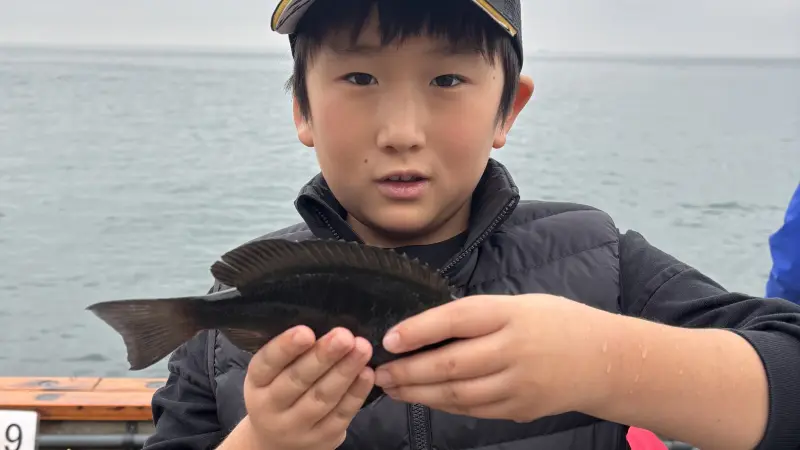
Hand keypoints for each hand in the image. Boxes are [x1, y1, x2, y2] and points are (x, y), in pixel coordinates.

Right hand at [242, 326, 374, 449]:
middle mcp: (271, 407)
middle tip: (344, 336)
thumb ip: (290, 353)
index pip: (267, 363)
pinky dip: (356, 393)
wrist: (277, 441)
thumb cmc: (278, 391)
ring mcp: (297, 426)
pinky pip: (341, 414)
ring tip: (362, 348)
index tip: (306, 331)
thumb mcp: (271, 374)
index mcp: (256, 383)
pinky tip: (367, 373)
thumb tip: (324, 319)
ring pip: (322, 398)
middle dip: (323, 357)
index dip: (285, 347)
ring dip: (345, 371)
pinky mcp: (322, 438)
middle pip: (298, 381)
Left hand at [373, 294, 613, 422]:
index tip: (389, 339)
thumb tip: (427, 327)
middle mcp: (513, 349)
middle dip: (409, 372)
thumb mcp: (520, 304)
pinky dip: (445, 405)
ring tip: (393, 388)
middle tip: (380, 372)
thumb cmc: (556, 322)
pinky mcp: (520, 408)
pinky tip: (425, 398)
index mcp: (510, 313)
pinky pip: (474, 409)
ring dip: (419, 393)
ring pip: (458, 394)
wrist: (605, 360)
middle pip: (451, 365)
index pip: (456, 319)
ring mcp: (518, 384)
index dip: (419, 330)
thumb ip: (478, 315)